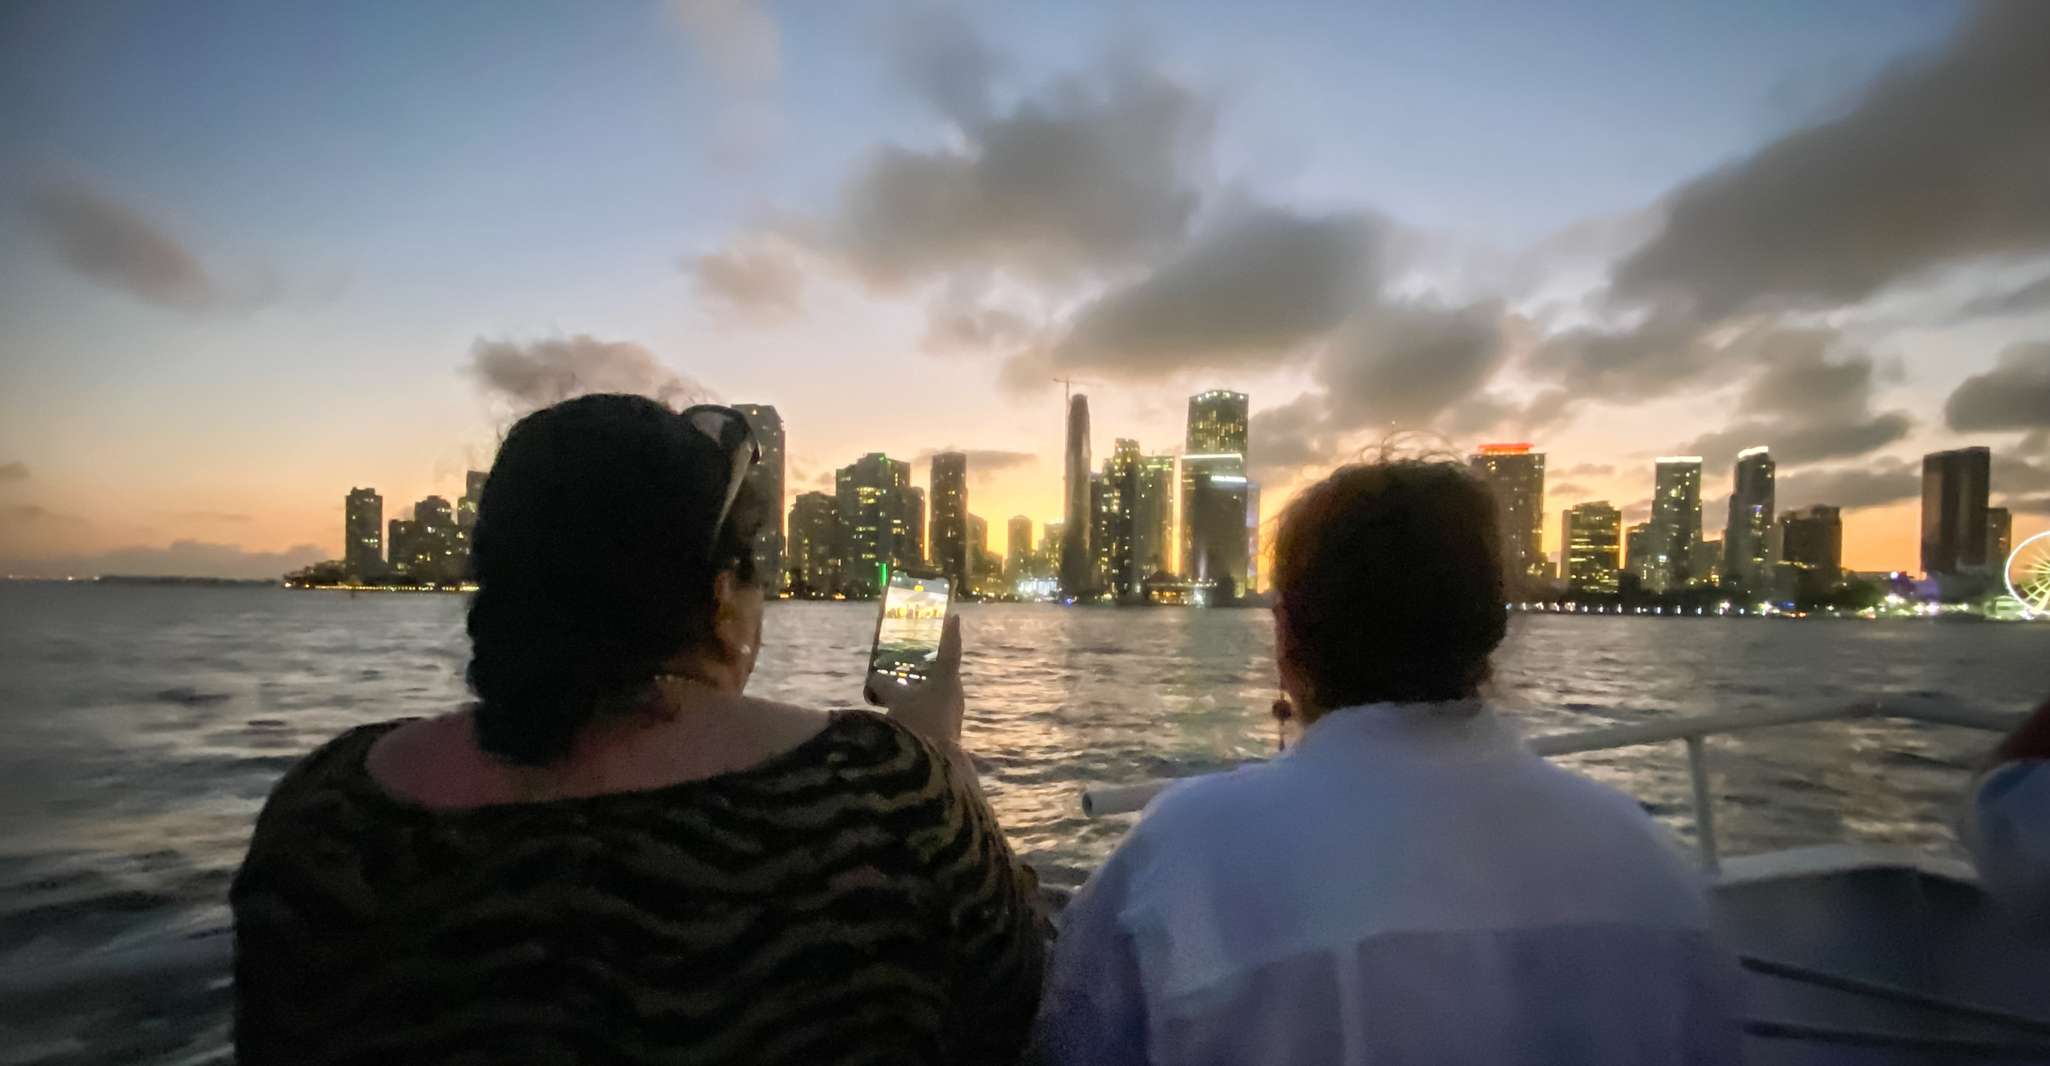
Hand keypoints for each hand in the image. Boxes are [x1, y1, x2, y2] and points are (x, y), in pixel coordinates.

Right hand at [868, 614, 963, 748]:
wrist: (935, 770)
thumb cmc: (916, 726)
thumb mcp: (894, 701)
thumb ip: (882, 686)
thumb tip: (874, 679)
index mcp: (947, 679)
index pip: (951, 648)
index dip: (950, 631)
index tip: (953, 614)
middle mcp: (954, 693)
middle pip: (943, 668)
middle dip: (929, 658)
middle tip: (917, 648)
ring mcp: (952, 713)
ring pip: (937, 690)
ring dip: (922, 683)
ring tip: (903, 679)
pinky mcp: (946, 730)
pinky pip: (932, 708)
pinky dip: (919, 702)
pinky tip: (903, 708)